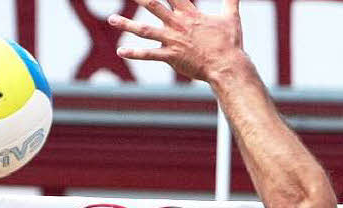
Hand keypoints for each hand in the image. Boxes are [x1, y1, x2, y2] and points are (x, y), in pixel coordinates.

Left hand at [110, 0, 245, 82]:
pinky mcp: (171, 57)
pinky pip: (149, 55)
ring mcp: (172, 40)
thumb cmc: (230, 43)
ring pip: (145, 30)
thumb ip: (231, 1)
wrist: (227, 66)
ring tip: (111, 20)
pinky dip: (135, 53)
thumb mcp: (231, 17)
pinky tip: (121, 51)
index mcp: (190, 13)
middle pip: (153, 5)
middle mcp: (177, 24)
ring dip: (126, 25)